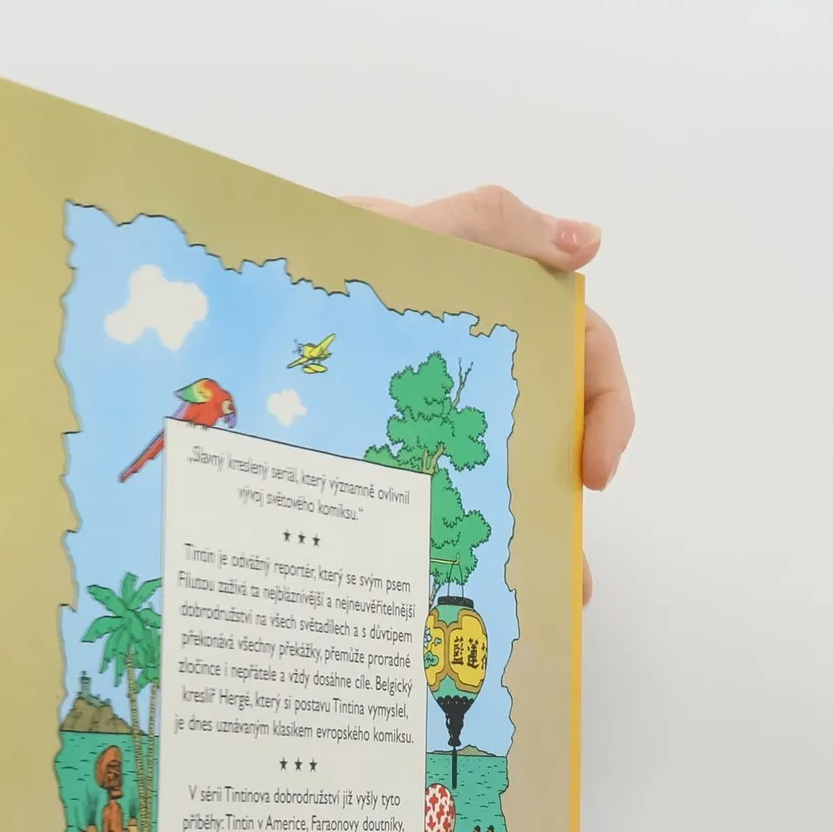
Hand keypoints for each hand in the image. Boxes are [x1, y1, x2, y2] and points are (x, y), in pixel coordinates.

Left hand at [345, 186, 634, 605]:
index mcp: (489, 309)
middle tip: (565, 570)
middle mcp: (464, 363)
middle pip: (542, 427)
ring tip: (529, 604)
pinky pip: (429, 496)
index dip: (604, 406)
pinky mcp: (378, 445)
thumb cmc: (317, 261)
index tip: (595, 472)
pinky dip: (451, 542)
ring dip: (518, 538)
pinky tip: (451, 592)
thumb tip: (588, 242)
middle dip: (561, 503)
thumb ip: (493, 228)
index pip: (577, 349)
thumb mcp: (404, 233)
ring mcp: (421, 408)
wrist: (228, 305)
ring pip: (489, 472)